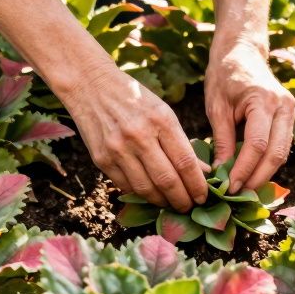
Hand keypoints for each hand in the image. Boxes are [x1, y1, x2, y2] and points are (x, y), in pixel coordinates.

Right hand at [59, 65, 208, 211]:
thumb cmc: (134, 99)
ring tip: (171, 203)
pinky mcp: (101, 159)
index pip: (185, 162)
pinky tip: (150, 193)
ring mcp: (118, 149)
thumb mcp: (163, 113)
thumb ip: (182, 143)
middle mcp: (139, 136)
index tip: (203, 197)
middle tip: (189, 207)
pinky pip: (126, 186)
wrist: (91, 86)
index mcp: (161, 121)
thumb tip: (203, 172)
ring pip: (146, 189)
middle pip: (167, 180)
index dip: (197, 185)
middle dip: (182, 200)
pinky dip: (141, 193)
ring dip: (162, 202)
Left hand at [205, 40, 294, 192]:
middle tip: (239, 195)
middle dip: (258, 177)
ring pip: (283, 152)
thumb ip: (221, 140)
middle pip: (276, 153)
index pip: (257, 144)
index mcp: (263, 100)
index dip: (244, 169)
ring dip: (265, 173)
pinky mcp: (289, 117)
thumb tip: (221, 173)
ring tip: (245, 189)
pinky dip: (268, 162)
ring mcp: (290, 111)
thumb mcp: (217, 107)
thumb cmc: (225, 75)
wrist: (242, 51)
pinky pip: (281, 145)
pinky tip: (253, 175)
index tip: (229, 187)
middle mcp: (284, 107)